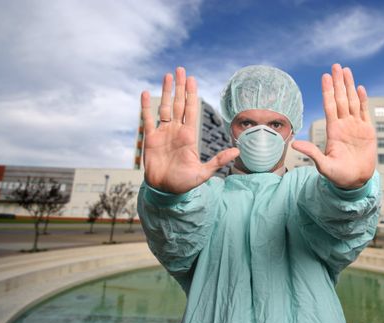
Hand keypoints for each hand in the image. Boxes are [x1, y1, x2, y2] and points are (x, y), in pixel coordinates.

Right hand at [141, 67, 238, 193]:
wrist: (165, 191)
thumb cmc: (184, 184)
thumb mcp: (203, 173)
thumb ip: (218, 160)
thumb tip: (237, 151)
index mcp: (189, 136)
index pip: (191, 110)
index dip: (191, 94)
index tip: (192, 79)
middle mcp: (176, 131)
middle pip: (178, 104)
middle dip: (180, 87)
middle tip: (181, 69)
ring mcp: (163, 133)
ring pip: (164, 107)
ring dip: (165, 91)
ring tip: (167, 76)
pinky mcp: (150, 139)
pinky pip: (147, 119)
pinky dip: (146, 106)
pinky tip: (146, 93)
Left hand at [292, 64, 376, 188]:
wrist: (355, 181)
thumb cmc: (338, 176)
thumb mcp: (323, 165)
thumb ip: (311, 153)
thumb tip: (294, 144)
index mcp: (333, 130)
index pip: (329, 106)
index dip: (327, 91)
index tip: (325, 76)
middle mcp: (343, 125)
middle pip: (340, 99)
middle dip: (338, 82)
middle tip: (336, 65)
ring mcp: (355, 126)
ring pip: (352, 101)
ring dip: (349, 86)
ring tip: (346, 70)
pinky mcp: (367, 130)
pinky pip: (364, 111)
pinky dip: (363, 99)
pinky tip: (360, 88)